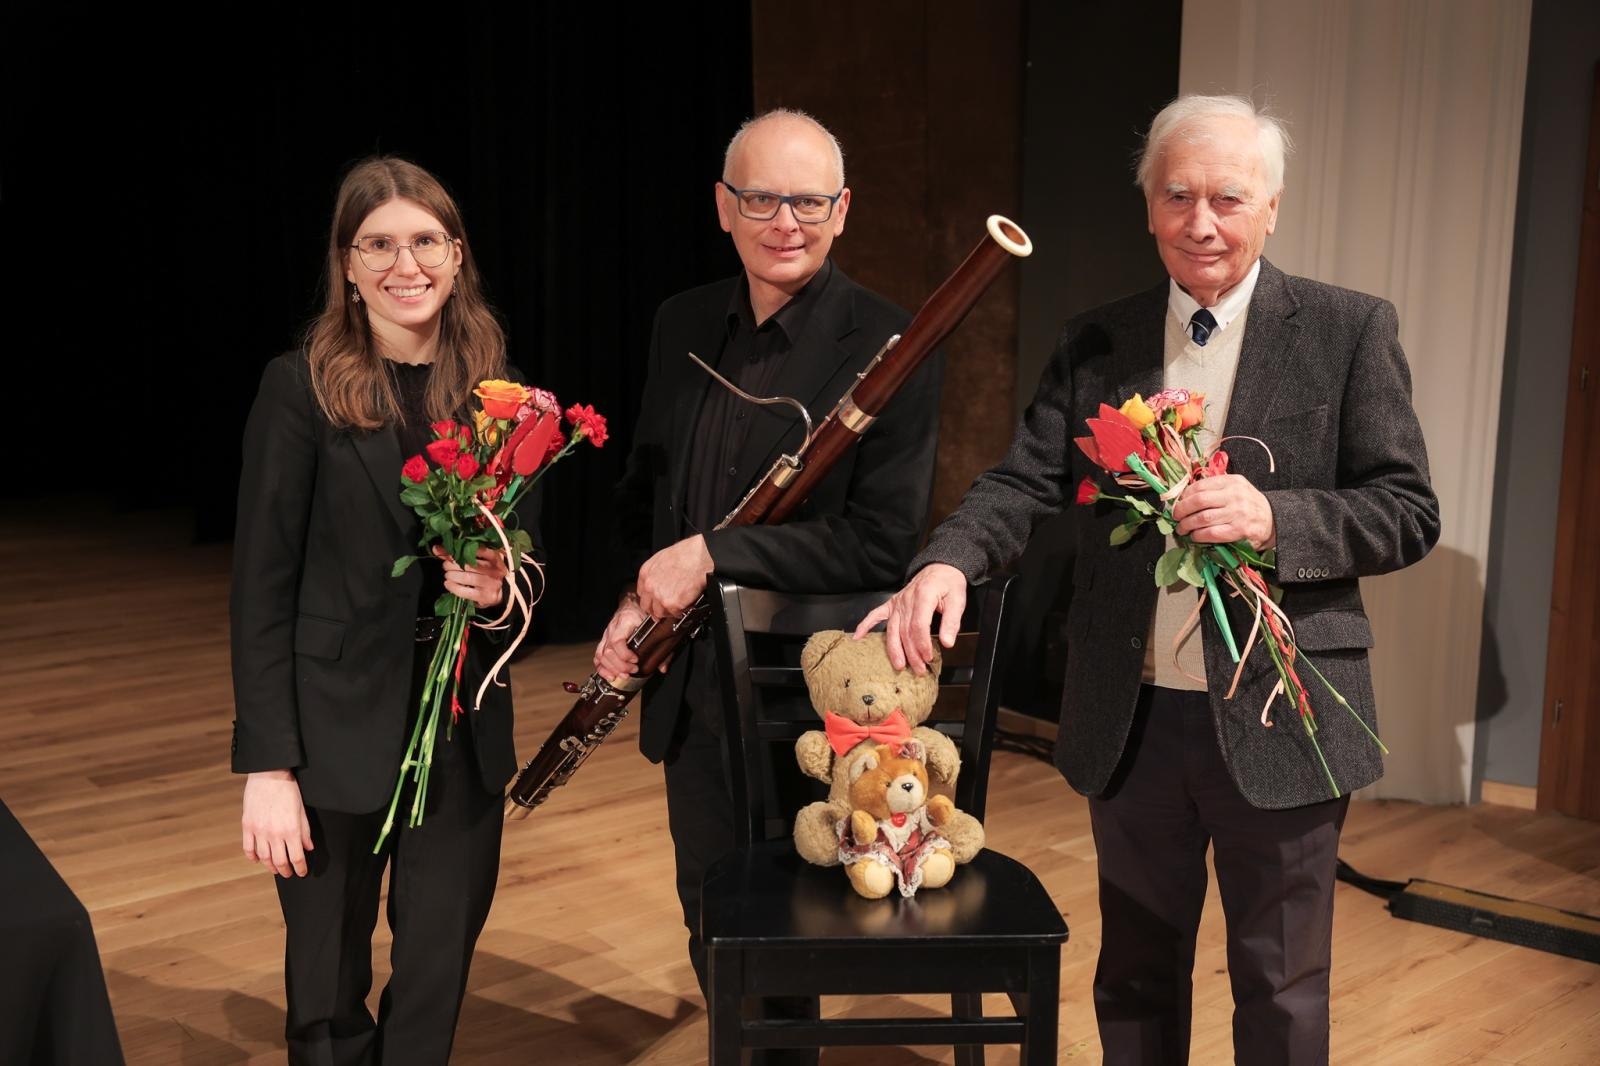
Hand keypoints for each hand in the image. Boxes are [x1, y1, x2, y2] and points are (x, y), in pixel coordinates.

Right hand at [241, 769, 312, 877]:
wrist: (269, 775)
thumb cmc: (289, 790)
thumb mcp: (301, 810)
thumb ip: (305, 831)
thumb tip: (308, 848)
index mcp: (291, 830)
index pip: (296, 857)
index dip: (300, 868)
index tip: (301, 872)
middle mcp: (274, 834)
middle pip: (279, 861)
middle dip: (285, 871)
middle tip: (288, 874)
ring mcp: (259, 831)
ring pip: (263, 858)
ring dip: (270, 866)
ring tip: (275, 869)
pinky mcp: (247, 825)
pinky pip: (248, 848)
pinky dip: (252, 857)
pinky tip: (257, 860)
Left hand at [435, 546, 507, 607]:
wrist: (501, 592)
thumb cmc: (486, 573)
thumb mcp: (479, 561)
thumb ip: (458, 554)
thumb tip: (436, 548)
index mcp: (495, 558)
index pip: (480, 550)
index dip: (463, 549)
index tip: (451, 550)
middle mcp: (495, 570)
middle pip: (469, 564)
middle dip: (453, 564)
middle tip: (446, 565)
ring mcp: (491, 584)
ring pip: (466, 578)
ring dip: (452, 575)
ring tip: (447, 575)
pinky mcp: (485, 596)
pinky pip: (465, 591)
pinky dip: (453, 587)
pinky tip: (448, 584)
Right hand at [594, 597, 652, 681]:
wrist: (632, 603)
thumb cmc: (642, 613)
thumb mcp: (653, 625)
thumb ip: (660, 646)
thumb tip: (662, 667)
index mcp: (625, 622)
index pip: (617, 641)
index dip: (625, 654)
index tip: (635, 660)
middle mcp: (613, 629)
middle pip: (608, 651)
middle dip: (620, 665)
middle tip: (633, 670)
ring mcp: (606, 635)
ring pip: (601, 655)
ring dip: (612, 669)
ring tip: (624, 675)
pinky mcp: (604, 641)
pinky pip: (598, 656)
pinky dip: (602, 668)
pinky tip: (610, 675)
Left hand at [635, 534, 712, 617]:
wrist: (698, 556)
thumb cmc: (685, 554)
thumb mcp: (662, 558)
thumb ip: (656, 573)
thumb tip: (660, 581)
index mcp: (646, 574)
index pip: (642, 594)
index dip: (650, 598)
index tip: (655, 600)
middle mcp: (650, 586)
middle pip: (647, 607)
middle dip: (656, 609)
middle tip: (665, 608)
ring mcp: (661, 597)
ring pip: (660, 613)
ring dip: (669, 611)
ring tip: (678, 605)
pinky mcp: (674, 604)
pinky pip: (675, 613)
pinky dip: (681, 610)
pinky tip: (686, 603)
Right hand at [851, 563, 966, 675]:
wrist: (939, 568)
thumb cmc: (948, 584)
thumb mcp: (958, 600)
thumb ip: (952, 621)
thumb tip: (947, 642)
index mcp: (923, 597)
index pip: (919, 625)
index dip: (922, 644)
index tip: (928, 657)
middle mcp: (906, 600)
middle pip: (905, 631)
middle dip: (911, 653)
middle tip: (918, 670)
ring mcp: (897, 603)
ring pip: (892, 629)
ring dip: (894, 649)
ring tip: (899, 665)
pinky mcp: (892, 604)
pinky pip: (876, 614)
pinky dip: (866, 625)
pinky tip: (858, 637)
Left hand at [1172, 474, 1275, 549]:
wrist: (1274, 520)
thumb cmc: (1249, 504)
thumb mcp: (1236, 488)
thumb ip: (1215, 489)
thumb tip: (1185, 496)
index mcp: (1232, 482)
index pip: (1201, 486)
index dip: (1184, 496)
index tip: (1178, 503)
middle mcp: (1235, 495)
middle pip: (1199, 501)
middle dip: (1181, 510)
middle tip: (1175, 517)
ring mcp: (1238, 513)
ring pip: (1203, 518)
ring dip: (1187, 525)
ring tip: (1181, 529)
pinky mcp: (1239, 530)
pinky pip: (1212, 533)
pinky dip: (1199, 536)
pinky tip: (1194, 537)